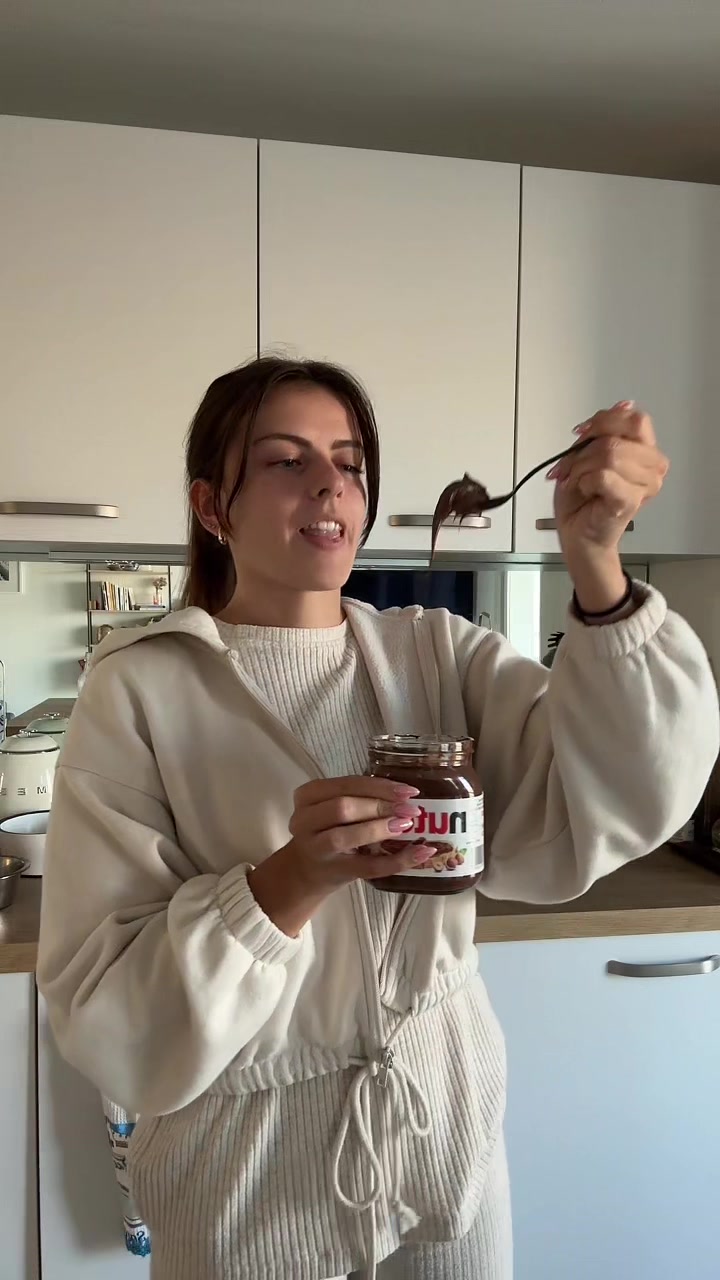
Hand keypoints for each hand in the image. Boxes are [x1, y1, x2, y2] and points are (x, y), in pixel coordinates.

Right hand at [248, 776, 436, 935]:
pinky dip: (397, 860)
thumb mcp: (332, 807)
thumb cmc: (326, 830)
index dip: (379, 786)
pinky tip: (421, 853)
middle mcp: (304, 820)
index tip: (408, 791)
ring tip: (406, 825)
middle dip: (380, 806)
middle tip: (411, 809)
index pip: (346, 785)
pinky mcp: (333, 872)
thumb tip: (405, 794)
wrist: (305, 871)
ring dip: (379, 829)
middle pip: (343, 807)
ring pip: (346, 836)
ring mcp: (316, 849)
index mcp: (308, 796)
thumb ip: (359, 797)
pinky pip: (367, 867)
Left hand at [550, 401, 668, 552]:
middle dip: (583, 450)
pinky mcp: (631, 500)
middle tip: (569, 467)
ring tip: (576, 481)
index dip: (603, 422)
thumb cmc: (582, 499)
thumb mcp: (586, 453)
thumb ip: (603, 429)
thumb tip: (624, 404)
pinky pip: (603, 475)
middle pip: (617, 436)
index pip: (634, 418)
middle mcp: (652, 465)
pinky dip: (584, 481)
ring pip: (609, 453)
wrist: (577, 534)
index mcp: (645, 450)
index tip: (581, 434)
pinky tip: (584, 491)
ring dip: (581, 467)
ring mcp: (646, 484)